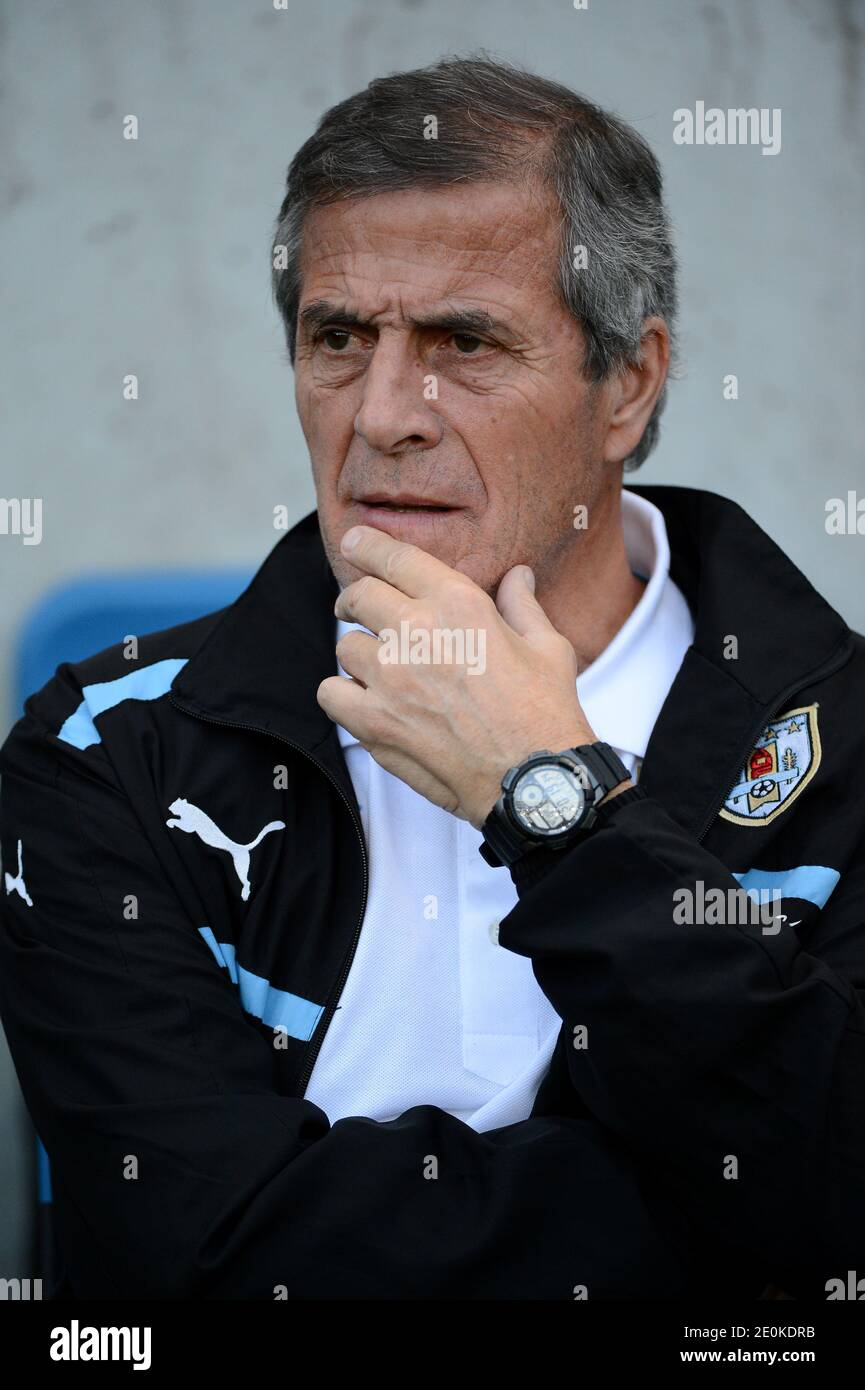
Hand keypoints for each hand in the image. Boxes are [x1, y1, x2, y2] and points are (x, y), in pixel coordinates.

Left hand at [316, 525, 600, 827]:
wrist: (533, 777)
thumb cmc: (545, 713)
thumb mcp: (547, 647)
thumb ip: (522, 606)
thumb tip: (518, 577)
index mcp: (459, 604)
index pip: (395, 558)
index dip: (368, 545)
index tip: (355, 542)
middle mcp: (418, 633)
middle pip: (359, 595)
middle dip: (354, 599)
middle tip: (357, 609)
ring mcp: (391, 678)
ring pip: (345, 646)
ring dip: (359, 654)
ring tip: (377, 668)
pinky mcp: (374, 721)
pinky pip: (330, 692)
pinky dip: (342, 695)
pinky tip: (362, 700)